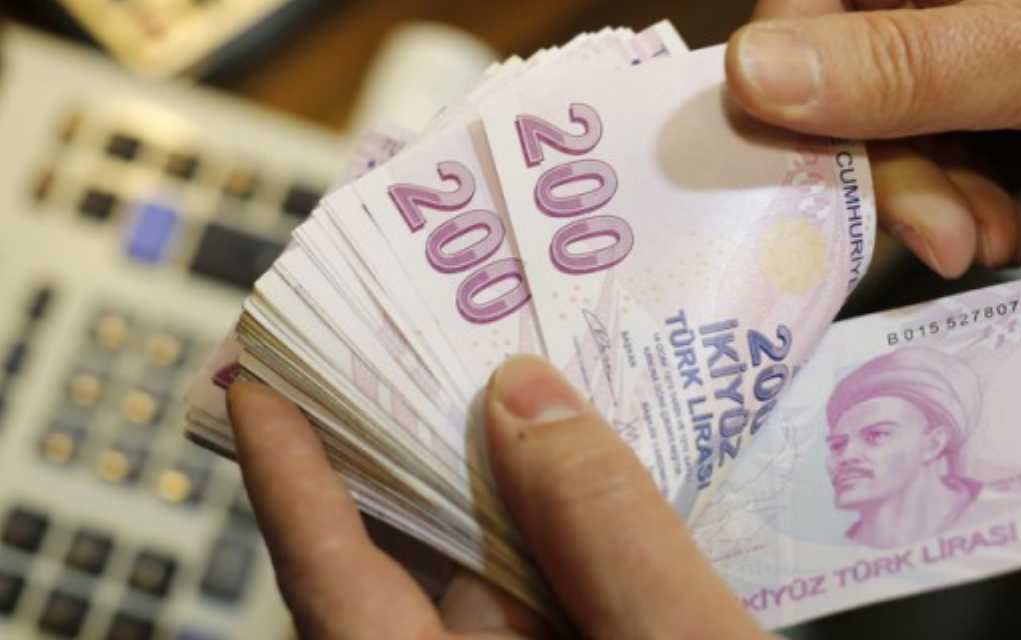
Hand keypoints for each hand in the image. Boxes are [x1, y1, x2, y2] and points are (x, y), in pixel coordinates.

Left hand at [227, 355, 763, 638]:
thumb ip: (607, 532)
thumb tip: (526, 401)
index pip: (335, 589)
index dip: (292, 480)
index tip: (256, 381)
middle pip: (413, 567)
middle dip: (411, 448)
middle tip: (411, 336)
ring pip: (496, 578)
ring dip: (504, 481)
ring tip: (506, 370)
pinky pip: (563, 597)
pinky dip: (572, 533)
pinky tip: (595, 464)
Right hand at [728, 0, 1020, 276]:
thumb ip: (903, 66)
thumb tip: (751, 72)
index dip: (790, 67)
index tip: (794, 153)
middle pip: (846, 68)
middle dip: (886, 163)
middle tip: (936, 235)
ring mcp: (983, 37)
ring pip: (890, 123)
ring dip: (927, 199)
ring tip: (985, 240)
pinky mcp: (1008, 95)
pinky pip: (939, 152)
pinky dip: (959, 203)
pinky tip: (1002, 229)